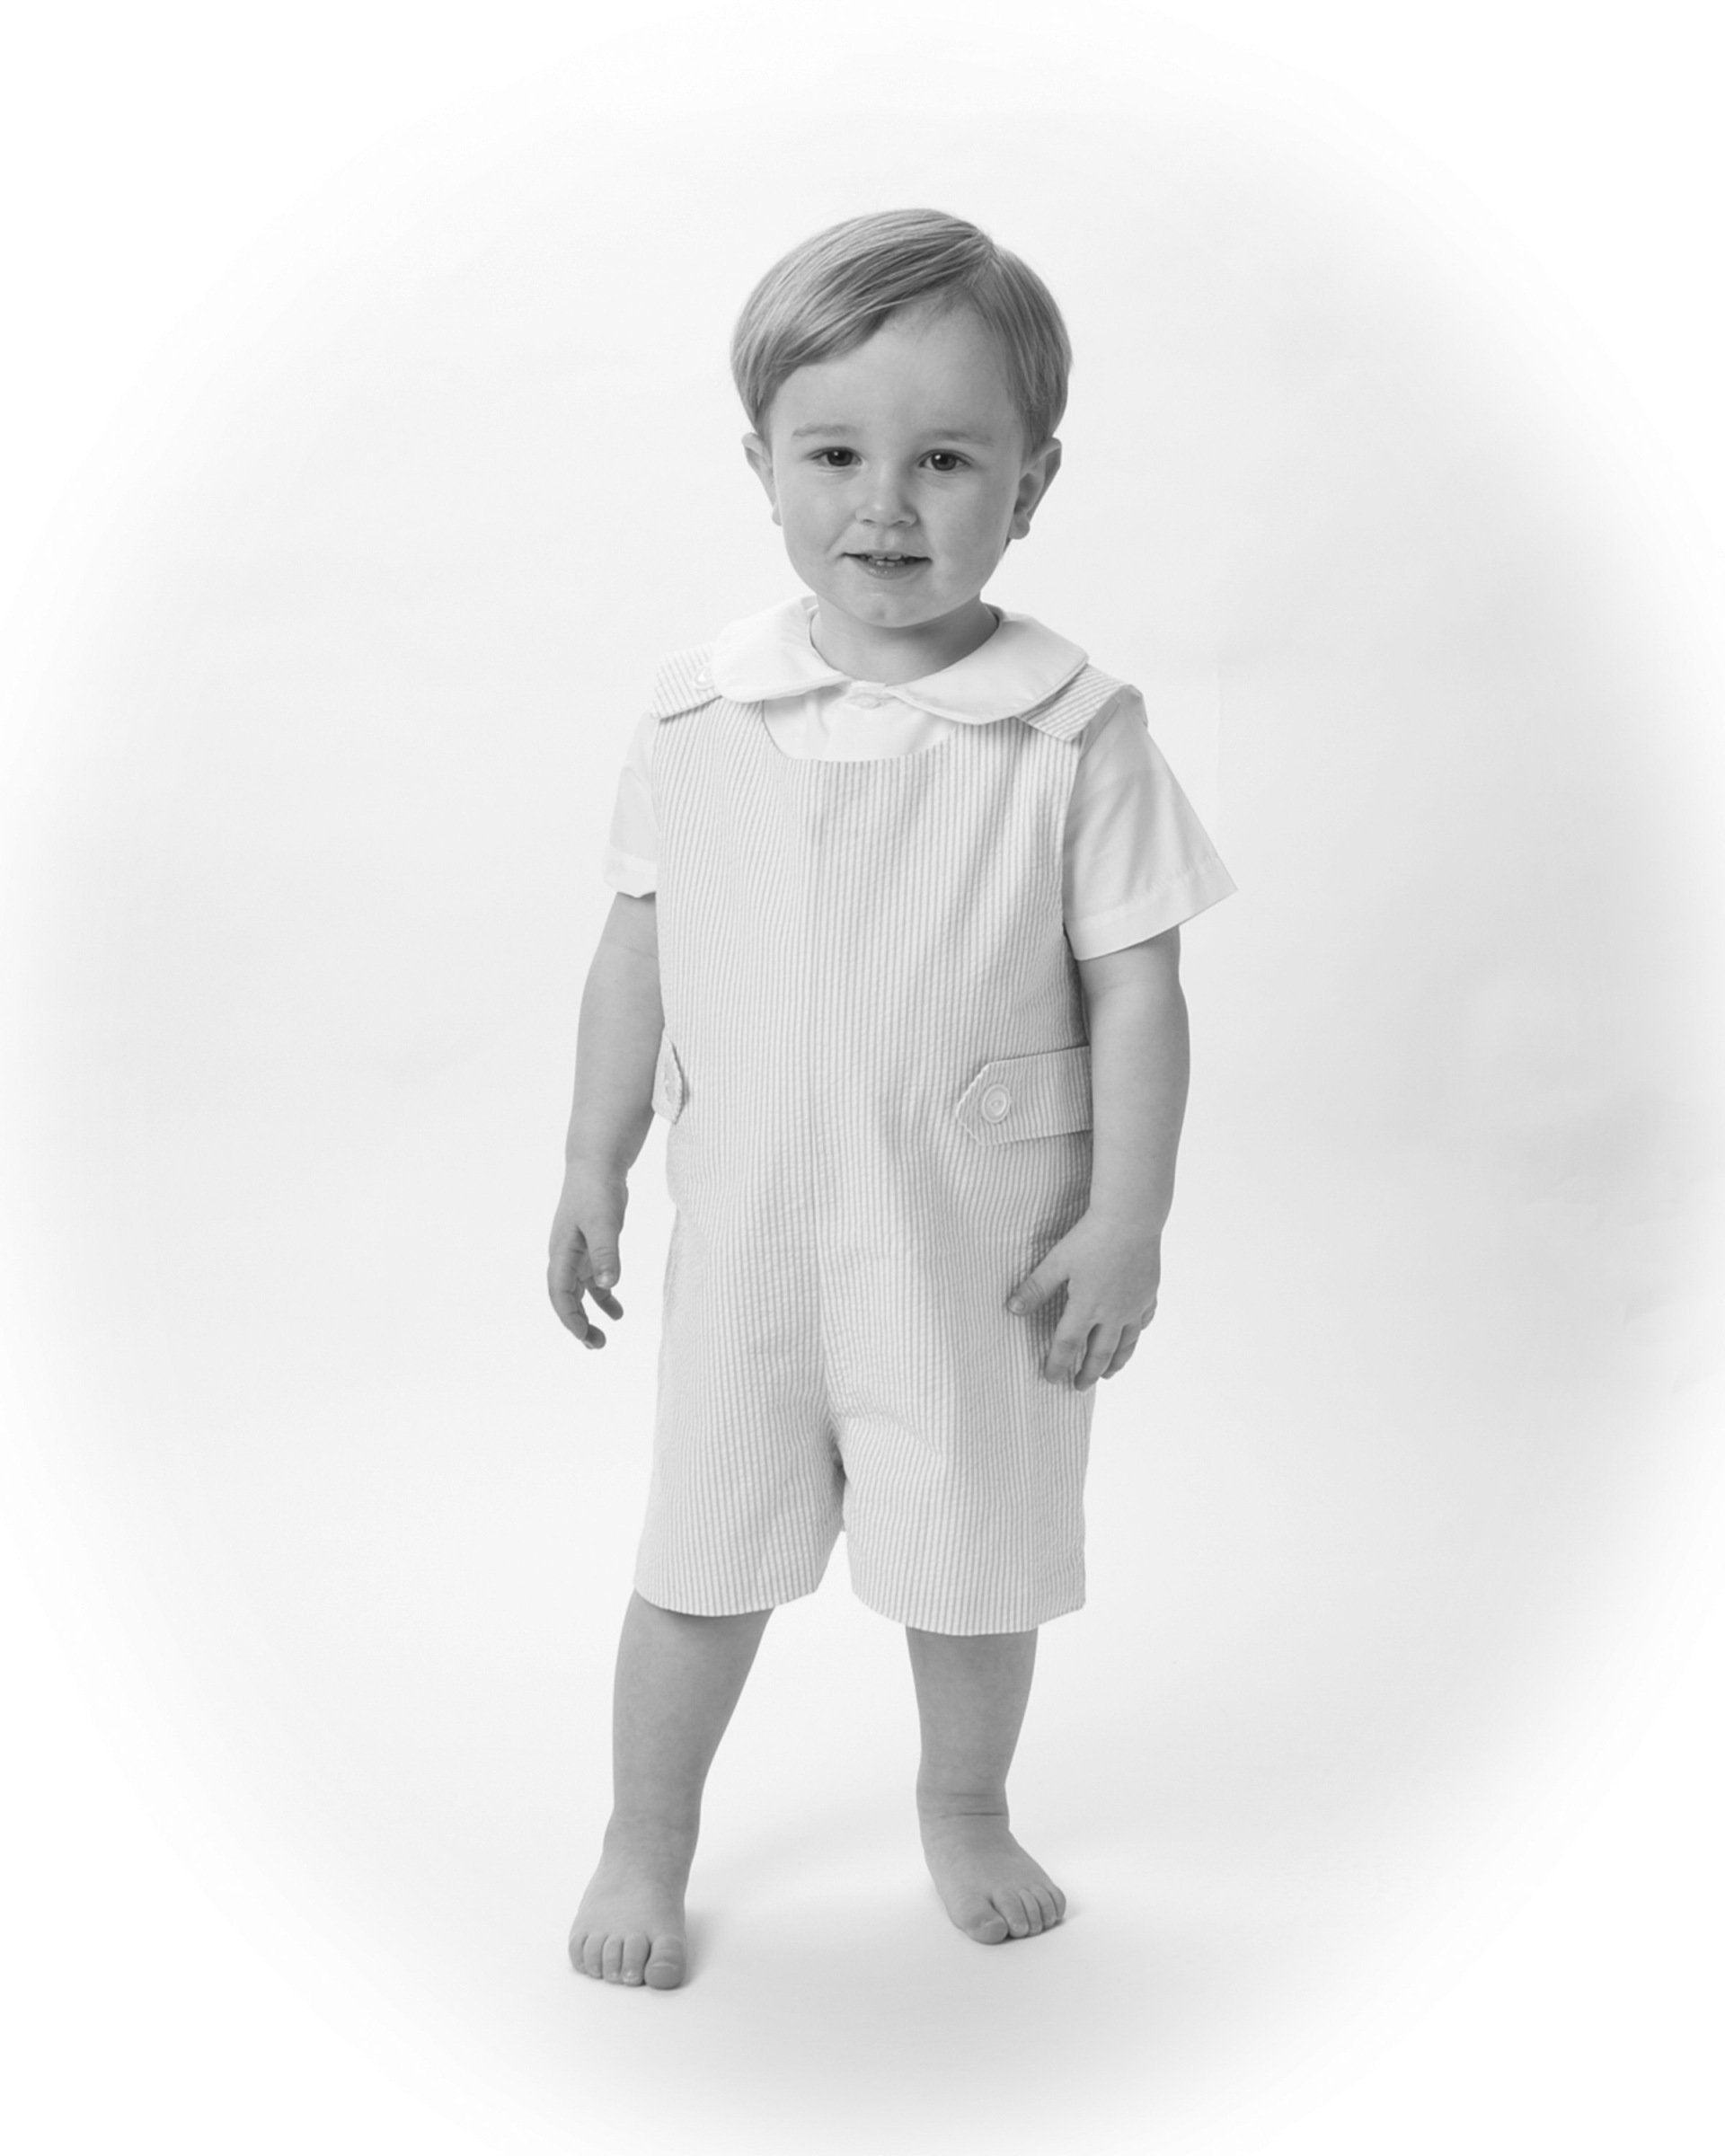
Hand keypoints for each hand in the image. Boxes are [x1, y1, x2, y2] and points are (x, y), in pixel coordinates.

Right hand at [548, 1160, 627, 1349]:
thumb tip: (607, 1286)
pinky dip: (603, 1296)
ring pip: (579, 1292)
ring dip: (589, 1315)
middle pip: (566, 1299)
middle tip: (596, 1346)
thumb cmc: (597, 1190)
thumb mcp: (604, 1223)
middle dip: (578, 1324)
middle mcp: (564, 1256)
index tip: (584, 1337)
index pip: (560, 1294)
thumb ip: (606, 1254)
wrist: (597, 1164)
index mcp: (561, 1252)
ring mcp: (576, 1252)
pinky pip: (593, 1279)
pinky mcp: (590, 1246)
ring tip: (603, 1338)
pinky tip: (617, 1310)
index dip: (570, 1318)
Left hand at [1005, 1212, 1161, 1390]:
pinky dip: (1135, 1335)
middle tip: (1079, 1386)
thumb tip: (1012, 1309)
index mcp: (1086, 1307)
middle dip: (1087, 1373)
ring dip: (1115, 1362)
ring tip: (1106, 1374)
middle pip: (1099, 1353)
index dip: (1057, 1364)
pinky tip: (1131, 1337)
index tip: (1051, 1378)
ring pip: (1125, 1344)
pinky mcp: (1149, 1294)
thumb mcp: (1057, 1261)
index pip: (1068, 1345)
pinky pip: (1142, 1322)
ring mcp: (1134, 1306)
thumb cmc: (1091, 1237)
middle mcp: (1113, 1313)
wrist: (1131, 1218)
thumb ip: (1036, 1288)